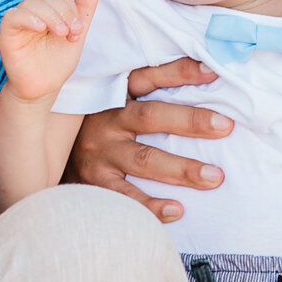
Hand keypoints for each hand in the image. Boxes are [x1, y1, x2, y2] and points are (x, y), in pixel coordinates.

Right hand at [0, 0, 100, 103]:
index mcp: (50, 13)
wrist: (42, 88)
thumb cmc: (56, 64)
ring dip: (50, 15)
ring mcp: (20, 21)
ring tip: (60, 33)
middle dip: (63, 13)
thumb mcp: (75, 36)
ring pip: (32, 3)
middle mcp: (34, 13)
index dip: (72, 11)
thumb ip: (84, 11)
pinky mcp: (7, 31)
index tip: (78, 32)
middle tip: (70, 33)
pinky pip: (13, 15)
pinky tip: (40, 28)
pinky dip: (28, 18)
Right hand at [68, 56, 230, 221]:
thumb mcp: (117, 105)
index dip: (179, 72)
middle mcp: (105, 121)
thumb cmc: (102, 131)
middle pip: (150, 117)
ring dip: (181, 169)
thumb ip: (150, 96)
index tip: (213, 71)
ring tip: (214, 177)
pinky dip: (152, 205)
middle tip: (226, 126)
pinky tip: (177, 209)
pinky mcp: (95, 184)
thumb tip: (206, 81)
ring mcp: (99, 154)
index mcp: (114, 95)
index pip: (148, 77)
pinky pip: (126, 196)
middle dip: (190, 121)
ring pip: (144, 159)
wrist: (55, 160)